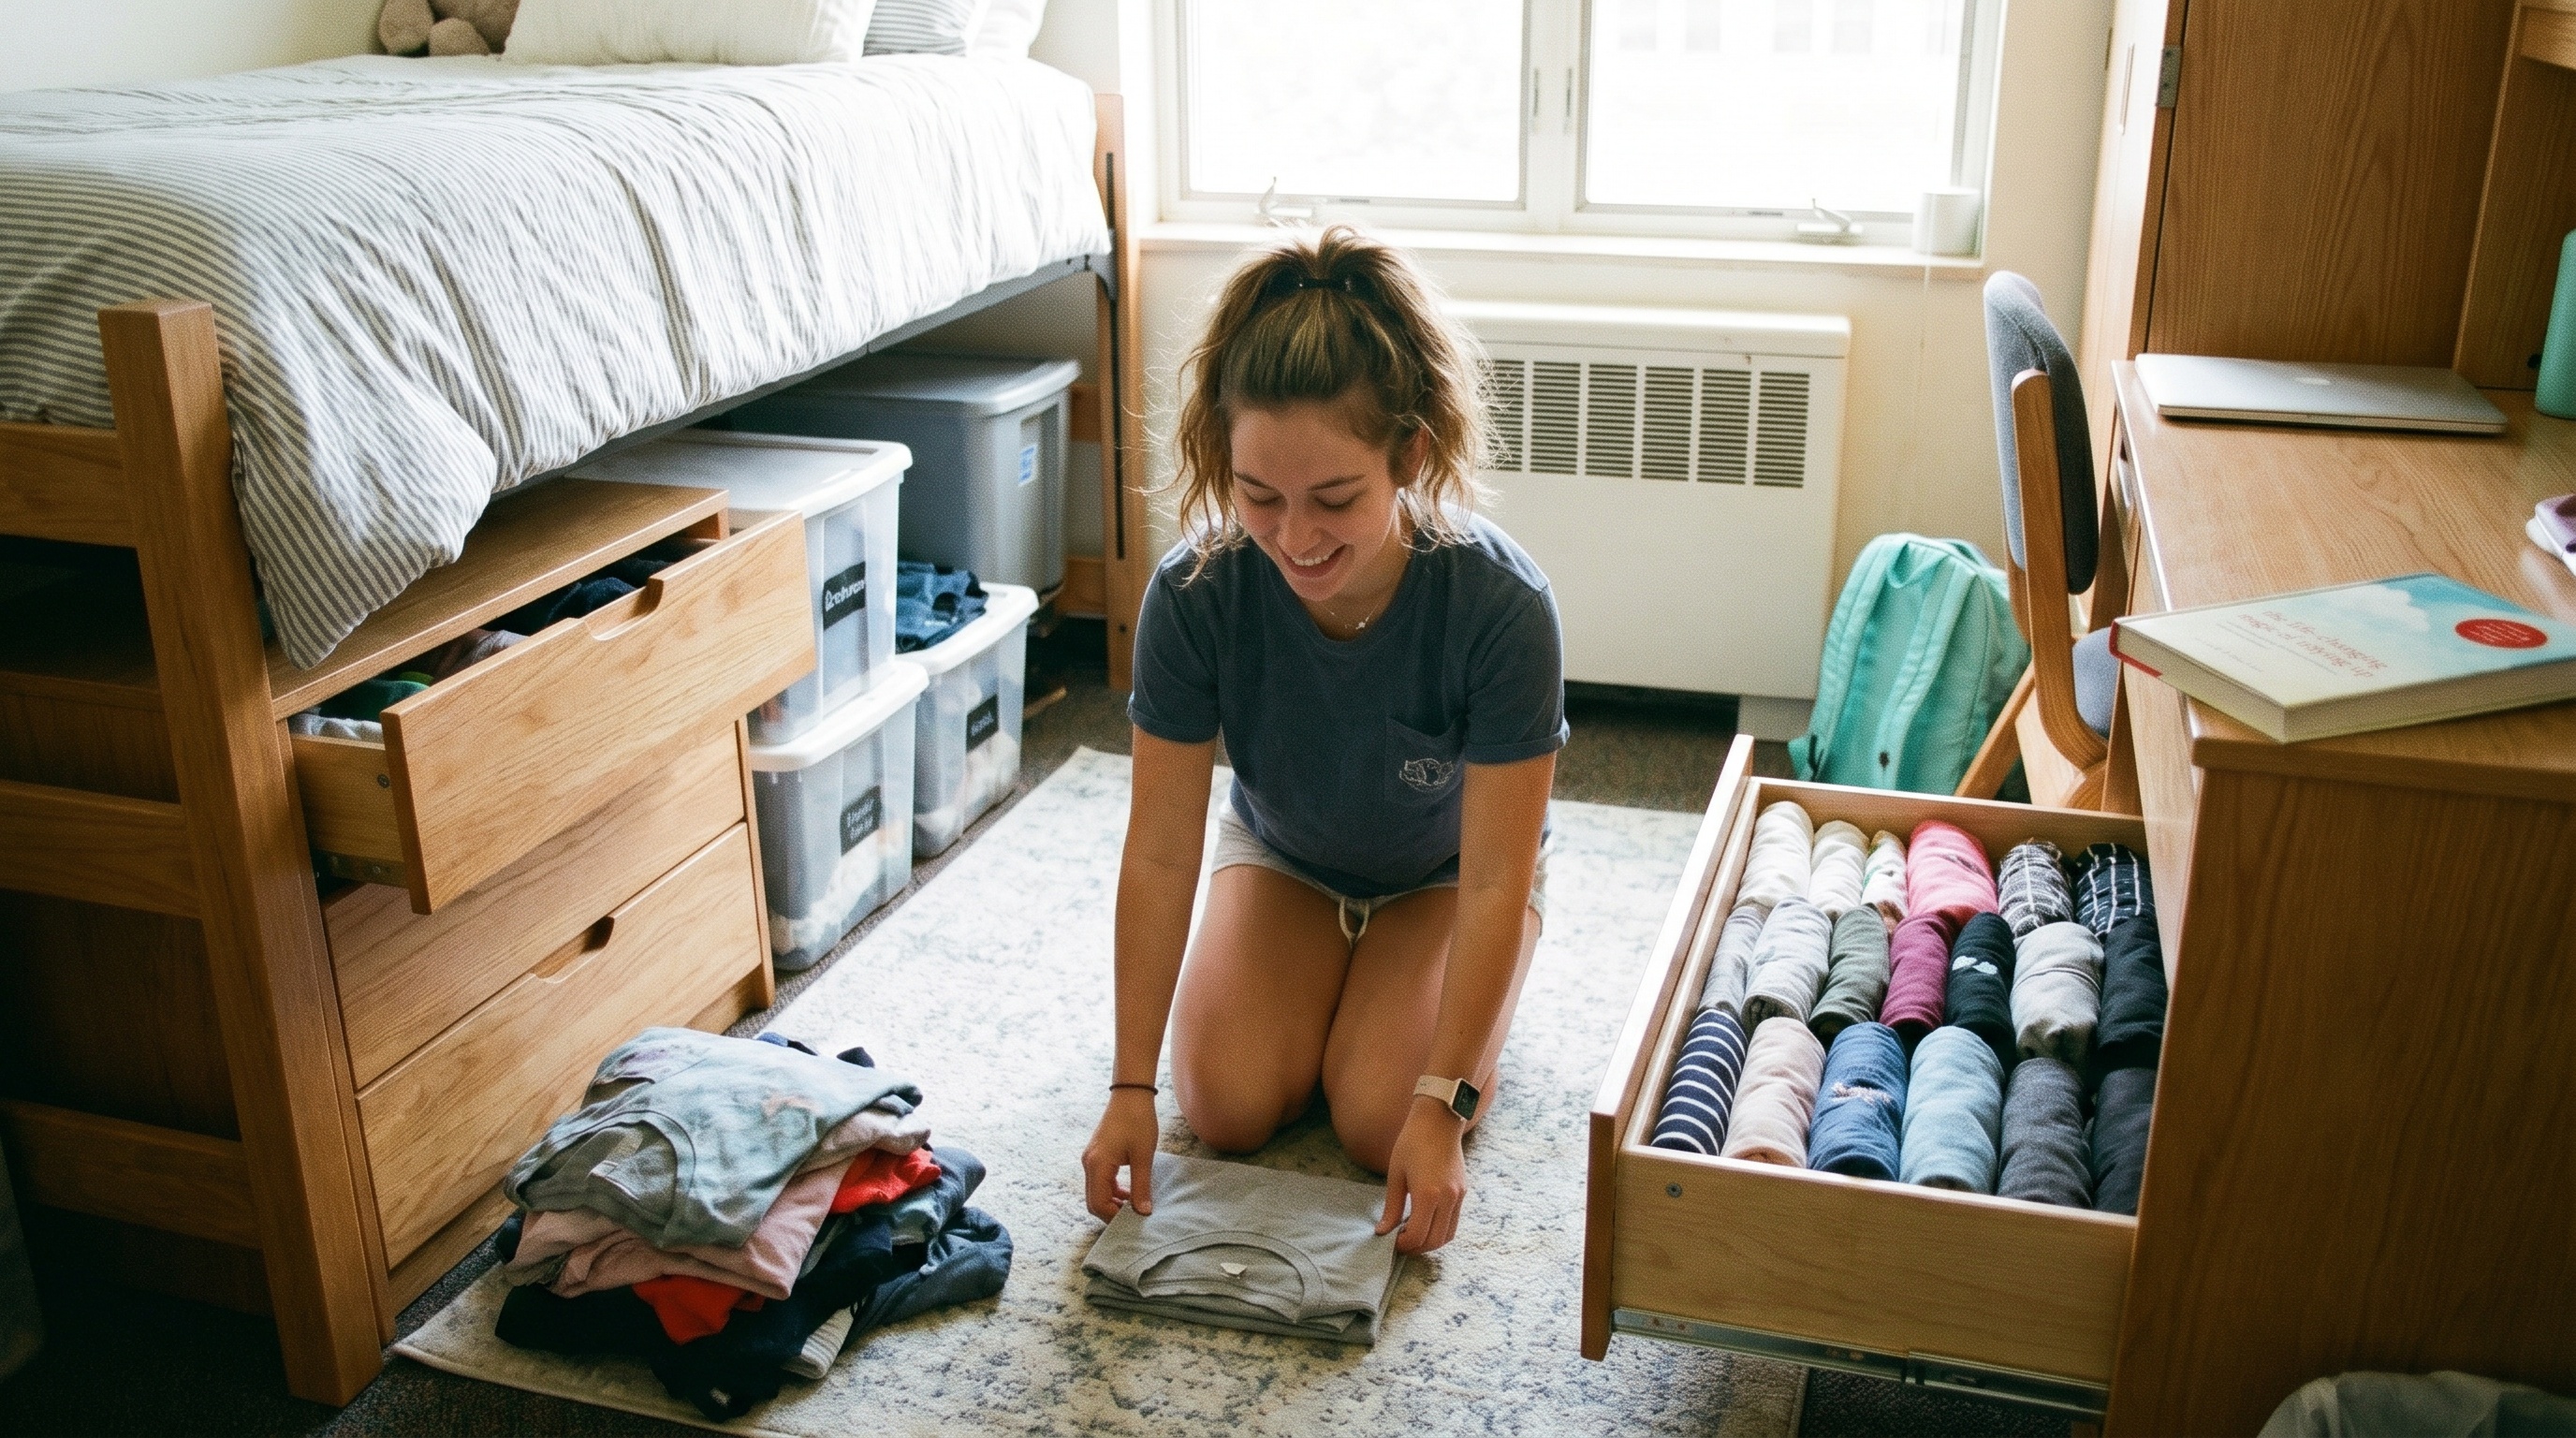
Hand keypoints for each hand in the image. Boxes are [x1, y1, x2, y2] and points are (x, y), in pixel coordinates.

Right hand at [1080, 1089, 1161, 1221]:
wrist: (1130, 1094)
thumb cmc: (1138, 1121)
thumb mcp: (1143, 1156)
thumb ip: (1141, 1186)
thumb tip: (1143, 1212)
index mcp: (1097, 1165)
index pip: (1098, 1203)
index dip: (1114, 1217)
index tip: (1134, 1220)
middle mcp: (1089, 1163)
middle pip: (1093, 1201)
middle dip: (1111, 1212)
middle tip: (1134, 1217)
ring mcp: (1090, 1159)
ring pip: (1095, 1192)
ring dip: (1112, 1202)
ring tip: (1134, 1205)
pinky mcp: (1096, 1155)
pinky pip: (1099, 1181)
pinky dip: (1111, 1191)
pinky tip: (1129, 1192)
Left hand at [1377, 1097, 1468, 1253]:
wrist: (1438, 1120)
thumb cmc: (1412, 1143)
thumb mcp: (1396, 1175)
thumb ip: (1391, 1207)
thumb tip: (1383, 1231)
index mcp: (1427, 1195)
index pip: (1416, 1236)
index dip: (1402, 1245)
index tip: (1389, 1240)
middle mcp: (1447, 1199)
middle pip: (1434, 1241)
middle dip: (1415, 1248)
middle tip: (1399, 1243)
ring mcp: (1458, 1196)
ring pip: (1447, 1236)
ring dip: (1429, 1242)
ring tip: (1412, 1235)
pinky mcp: (1463, 1192)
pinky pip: (1454, 1222)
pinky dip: (1440, 1230)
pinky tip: (1424, 1222)